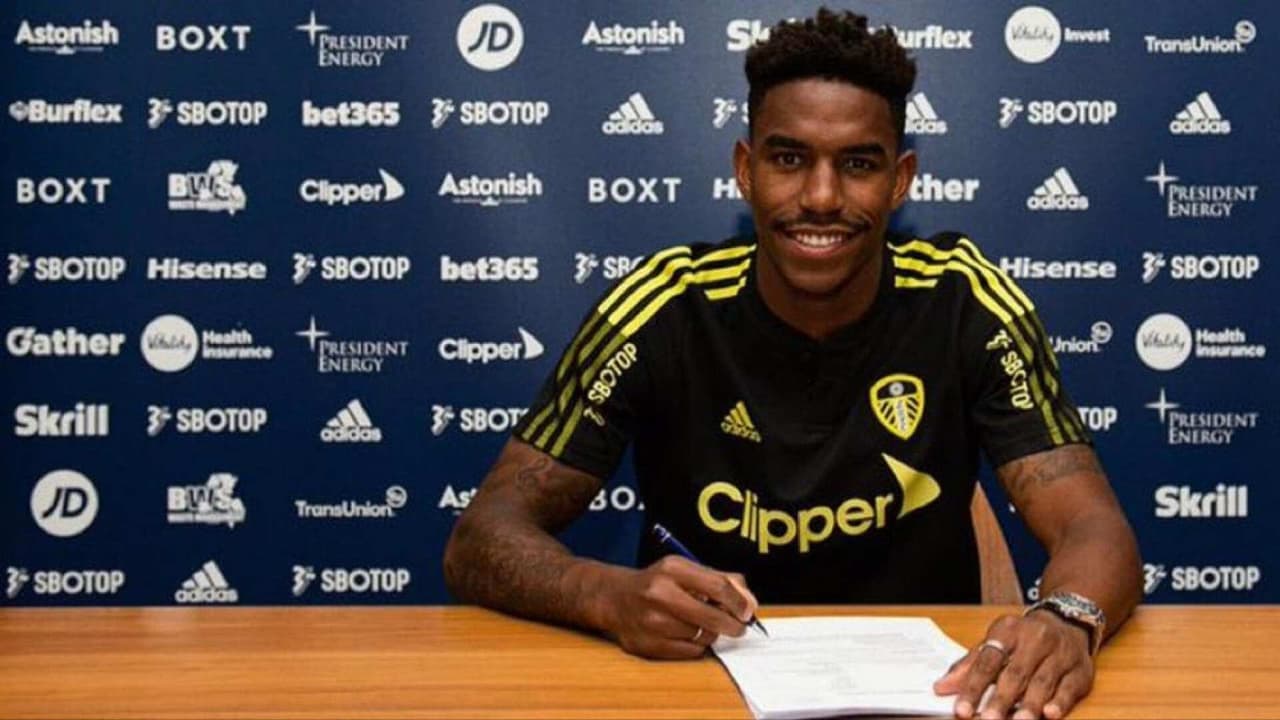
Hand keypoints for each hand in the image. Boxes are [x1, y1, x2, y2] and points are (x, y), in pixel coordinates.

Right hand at [598, 555, 758, 659]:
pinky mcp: (647, 645)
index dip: (739, 602)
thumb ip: (720, 579)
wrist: (615, 598)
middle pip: (712, 616)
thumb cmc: (657, 583)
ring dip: (709, 633)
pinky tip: (686, 634)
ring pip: (702, 636)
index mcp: (672, 569)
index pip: (718, 586)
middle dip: (732, 624)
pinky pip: (689, 652)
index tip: (747, 611)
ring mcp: (651, 622)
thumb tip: (749, 602)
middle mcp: (659, 593)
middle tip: (738, 626)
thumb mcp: (685, 570)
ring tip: (701, 625)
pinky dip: (695, 646)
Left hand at [934, 611, 1093, 718]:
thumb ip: (970, 665)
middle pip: (1015, 673)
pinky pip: (1069, 687)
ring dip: (1029, 706)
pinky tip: (1049, 715)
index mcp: (1009, 630)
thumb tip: (941, 688)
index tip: (961, 709)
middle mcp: (1036, 639)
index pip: (987, 660)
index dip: (974, 686)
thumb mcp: (996, 641)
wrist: (1068, 620)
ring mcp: (1061, 654)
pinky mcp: (1080, 670)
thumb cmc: (1024, 637)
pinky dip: (1060, 702)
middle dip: (1000, 700)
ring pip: (1043, 682)